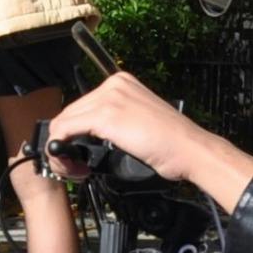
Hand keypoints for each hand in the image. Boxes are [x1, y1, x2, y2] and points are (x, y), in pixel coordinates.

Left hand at [46, 72, 252, 212]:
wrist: (190, 150)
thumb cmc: (170, 143)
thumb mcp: (137, 121)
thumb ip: (113, 122)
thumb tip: (86, 136)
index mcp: (121, 83)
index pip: (81, 106)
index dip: (73, 133)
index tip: (78, 153)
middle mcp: (113, 85)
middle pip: (70, 113)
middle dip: (65, 142)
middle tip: (74, 166)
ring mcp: (109, 98)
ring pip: (63, 122)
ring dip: (62, 150)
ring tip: (75, 169)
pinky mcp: (106, 115)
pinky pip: (65, 130)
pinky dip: (62, 151)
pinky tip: (76, 167)